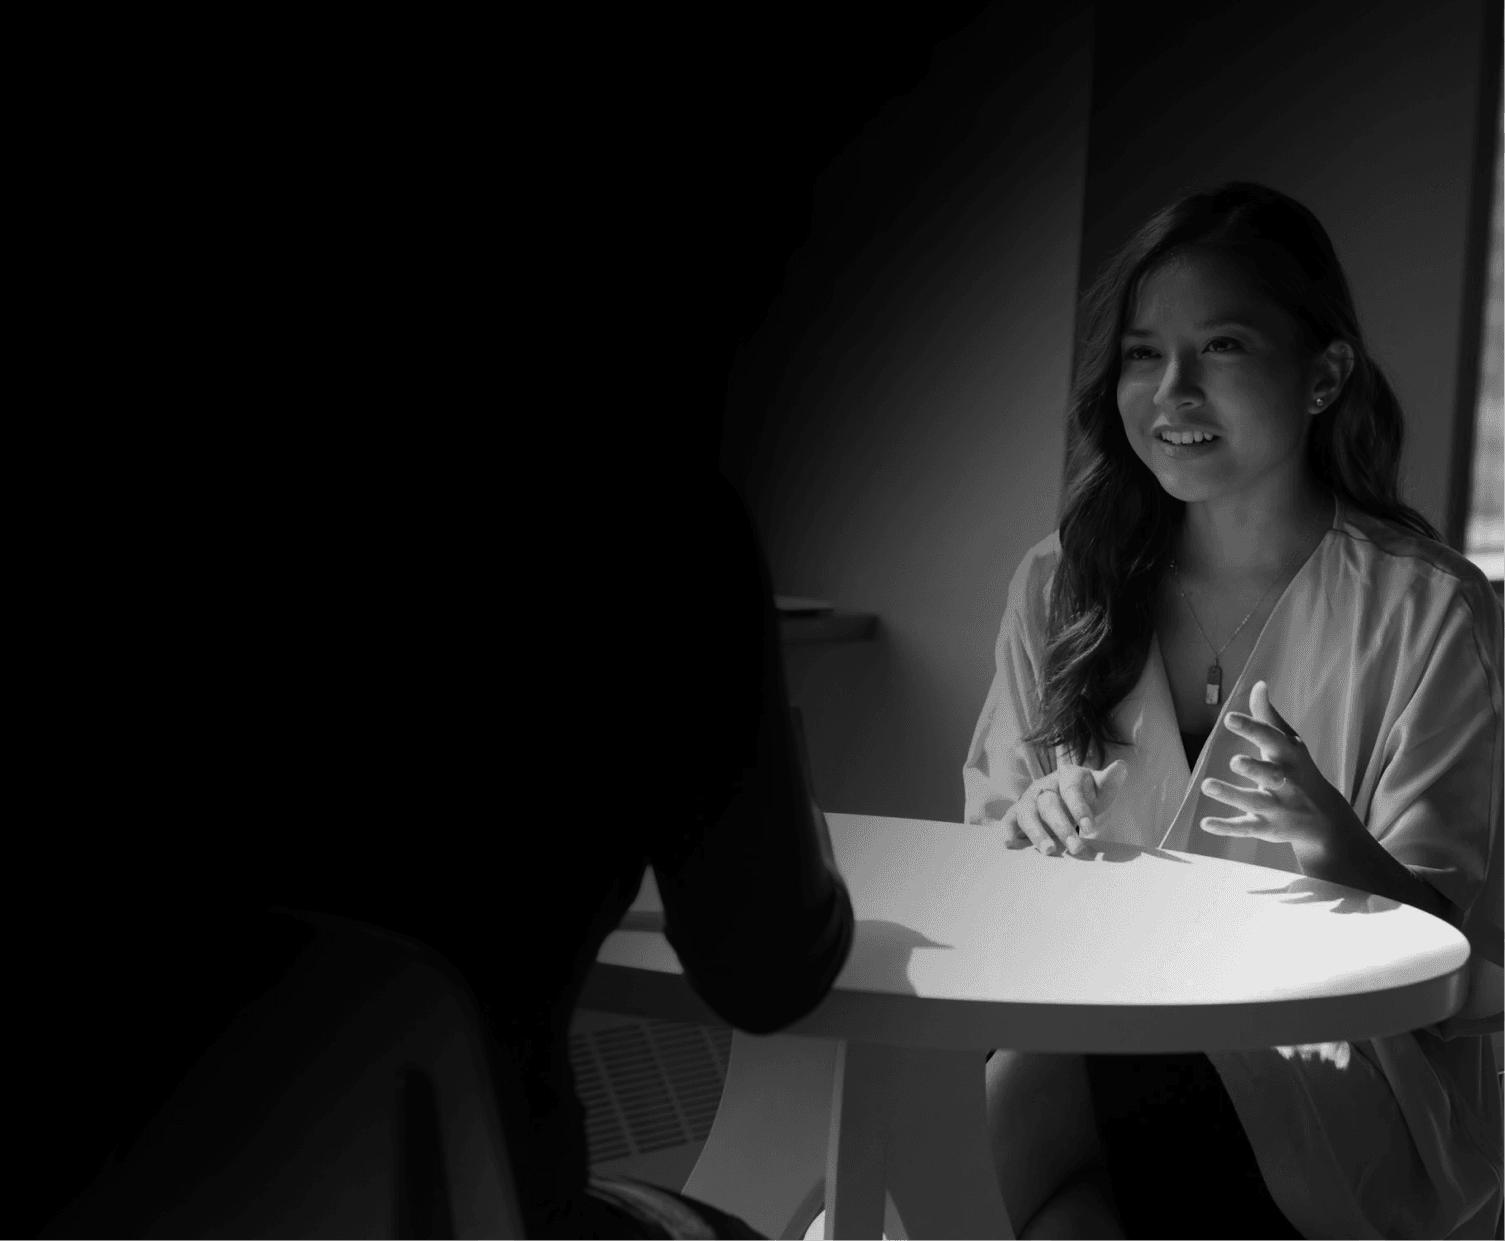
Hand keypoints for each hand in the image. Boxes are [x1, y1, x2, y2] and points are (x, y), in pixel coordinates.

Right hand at [1001, 760, 1127, 857]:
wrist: (1067, 797)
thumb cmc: (1086, 794)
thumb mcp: (1101, 788)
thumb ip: (1110, 781)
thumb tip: (1121, 766)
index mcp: (1066, 775)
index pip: (1071, 791)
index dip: (1080, 809)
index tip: (1091, 829)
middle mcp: (1044, 785)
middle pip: (1049, 805)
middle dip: (1062, 827)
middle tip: (1076, 848)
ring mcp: (1028, 799)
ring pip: (1028, 814)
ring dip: (1037, 833)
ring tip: (1049, 851)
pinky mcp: (1017, 813)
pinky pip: (1009, 821)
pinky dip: (1008, 832)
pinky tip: (1011, 844)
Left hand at [1198, 680, 1356, 861]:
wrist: (1326, 819)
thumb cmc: (1299, 770)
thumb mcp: (1288, 743)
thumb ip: (1268, 716)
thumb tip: (1258, 684)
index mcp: (1289, 757)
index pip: (1271, 740)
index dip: (1251, 729)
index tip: (1229, 718)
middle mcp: (1286, 783)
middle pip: (1270, 775)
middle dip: (1254, 769)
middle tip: (1234, 761)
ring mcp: (1277, 807)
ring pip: (1254, 802)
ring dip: (1231, 795)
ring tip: (1207, 785)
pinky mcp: (1266, 828)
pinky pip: (1246, 828)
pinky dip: (1226, 827)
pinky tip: (1204, 823)